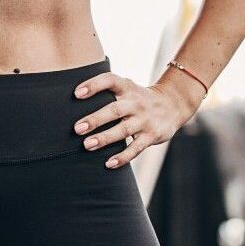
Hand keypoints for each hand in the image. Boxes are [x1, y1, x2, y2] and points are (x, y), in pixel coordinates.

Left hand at [70, 70, 202, 168]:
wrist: (173, 104)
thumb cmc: (138, 98)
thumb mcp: (127, 88)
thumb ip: (106, 92)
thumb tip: (71, 102)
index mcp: (127, 88)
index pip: (110, 81)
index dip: (93, 85)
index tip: (76, 93)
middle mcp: (136, 103)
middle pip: (114, 110)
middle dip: (95, 119)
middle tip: (77, 128)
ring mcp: (144, 120)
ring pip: (123, 130)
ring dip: (105, 138)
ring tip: (87, 145)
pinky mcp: (152, 135)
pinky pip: (136, 148)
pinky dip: (122, 157)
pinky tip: (108, 163)